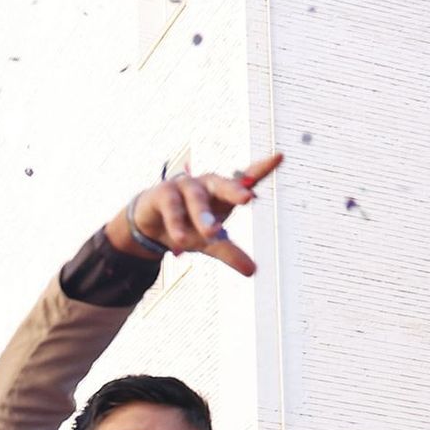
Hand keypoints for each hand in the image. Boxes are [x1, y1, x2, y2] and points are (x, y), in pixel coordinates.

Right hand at [108, 156, 279, 279]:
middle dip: (235, 190)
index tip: (279, 157)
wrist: (151, 225)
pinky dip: (177, 222)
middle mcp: (207, 185)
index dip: (262, 169)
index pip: (246, 179)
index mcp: (223, 193)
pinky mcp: (163, 193)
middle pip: (223, 184)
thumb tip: (253, 272)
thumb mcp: (210, 243)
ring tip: (211, 234)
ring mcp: (184, 186)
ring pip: (196, 198)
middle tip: (247, 199)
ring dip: (202, 215)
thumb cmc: (188, 226)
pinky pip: (172, 207)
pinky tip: (182, 238)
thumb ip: (231, 253)